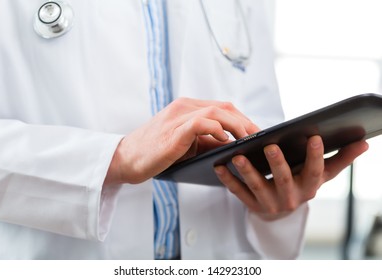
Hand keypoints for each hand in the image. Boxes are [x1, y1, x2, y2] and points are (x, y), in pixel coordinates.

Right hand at [105, 98, 258, 183]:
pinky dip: (217, 130)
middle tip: (260, 137)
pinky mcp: (173, 131)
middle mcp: (184, 107)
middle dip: (246, 121)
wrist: (126, 159)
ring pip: (216, 112)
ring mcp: (178, 117)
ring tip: (249, 139)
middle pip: (224, 107)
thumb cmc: (156, 153)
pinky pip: (201, 123)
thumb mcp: (185, 144)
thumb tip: (233, 146)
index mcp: (187, 108)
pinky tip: (226, 140)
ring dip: (237, 125)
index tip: (256, 132)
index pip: (222, 107)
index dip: (242, 118)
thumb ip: (206, 140)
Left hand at [214, 135, 368, 220]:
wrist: (282, 212)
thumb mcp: (321, 175)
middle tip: (270, 146)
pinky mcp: (251, 205)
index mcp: (309, 187)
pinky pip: (238, 192)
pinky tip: (219, 165)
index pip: (316, 172)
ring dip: (247, 171)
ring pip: (257, 186)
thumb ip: (341, 159)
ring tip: (238, 155)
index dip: (316, 156)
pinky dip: (228, 179)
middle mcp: (291, 198)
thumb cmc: (302, 184)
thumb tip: (364, 142)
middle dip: (278, 164)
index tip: (315, 136)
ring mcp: (269, 203)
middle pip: (284, 179)